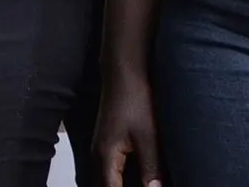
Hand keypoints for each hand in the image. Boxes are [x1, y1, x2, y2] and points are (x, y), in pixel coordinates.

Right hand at [93, 68, 162, 186]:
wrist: (125, 73)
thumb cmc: (134, 99)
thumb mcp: (148, 137)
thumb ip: (150, 168)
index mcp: (105, 157)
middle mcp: (98, 156)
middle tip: (146, 186)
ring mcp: (100, 149)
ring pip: (105, 180)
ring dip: (118, 184)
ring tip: (142, 182)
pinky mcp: (107, 144)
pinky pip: (109, 171)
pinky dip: (118, 179)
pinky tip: (133, 179)